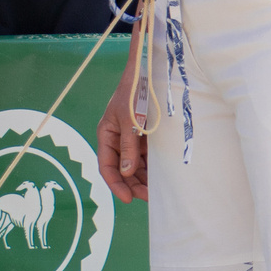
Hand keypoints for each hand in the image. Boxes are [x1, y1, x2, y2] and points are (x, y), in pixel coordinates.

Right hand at [97, 45, 149, 202]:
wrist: (148, 71)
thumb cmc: (135, 93)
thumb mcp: (130, 120)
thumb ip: (128, 146)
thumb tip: (127, 174)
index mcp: (106, 135)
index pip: (107, 166)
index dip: (116, 184)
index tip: (127, 199)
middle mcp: (118, 139)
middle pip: (123, 169)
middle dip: (134, 184)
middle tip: (149, 198)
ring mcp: (132, 137)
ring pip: (136, 164)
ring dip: (144, 178)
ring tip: (158, 191)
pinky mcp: (146, 135)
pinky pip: (147, 156)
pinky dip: (153, 166)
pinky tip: (163, 176)